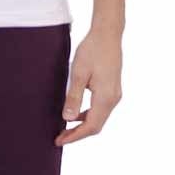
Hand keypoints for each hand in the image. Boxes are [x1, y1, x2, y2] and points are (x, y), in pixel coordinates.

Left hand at [56, 25, 122, 144]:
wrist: (107, 34)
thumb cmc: (92, 50)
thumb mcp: (78, 73)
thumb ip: (73, 97)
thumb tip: (68, 119)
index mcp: (106, 97)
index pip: (91, 126)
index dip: (75, 136)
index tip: (59, 140)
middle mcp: (113, 99)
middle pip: (96, 125)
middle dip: (78, 134)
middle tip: (59, 138)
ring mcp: (115, 94)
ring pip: (99, 118)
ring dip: (83, 125)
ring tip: (65, 128)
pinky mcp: (112, 90)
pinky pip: (101, 109)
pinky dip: (88, 115)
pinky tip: (75, 114)